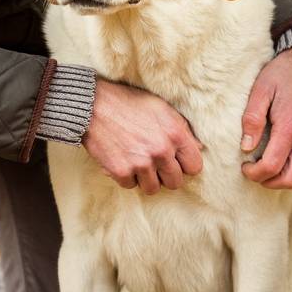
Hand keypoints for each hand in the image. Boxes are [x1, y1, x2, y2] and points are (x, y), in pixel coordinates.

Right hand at [83, 77, 203, 193]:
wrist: (93, 105)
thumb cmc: (128, 102)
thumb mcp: (161, 107)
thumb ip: (182, 128)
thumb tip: (198, 148)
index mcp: (175, 134)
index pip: (194, 166)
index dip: (185, 165)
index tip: (176, 161)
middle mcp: (160, 151)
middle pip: (175, 182)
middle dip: (167, 175)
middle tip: (156, 165)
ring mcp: (140, 163)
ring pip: (153, 188)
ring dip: (146, 178)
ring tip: (139, 163)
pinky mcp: (120, 171)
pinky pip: (130, 186)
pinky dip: (126, 177)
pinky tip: (123, 161)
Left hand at [240, 48, 291, 189]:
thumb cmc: (282, 74)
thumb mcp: (261, 90)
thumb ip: (252, 119)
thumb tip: (246, 147)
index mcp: (291, 125)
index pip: (273, 166)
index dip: (255, 173)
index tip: (244, 166)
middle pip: (290, 180)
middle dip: (269, 181)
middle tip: (255, 171)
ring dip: (284, 179)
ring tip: (269, 166)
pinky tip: (284, 157)